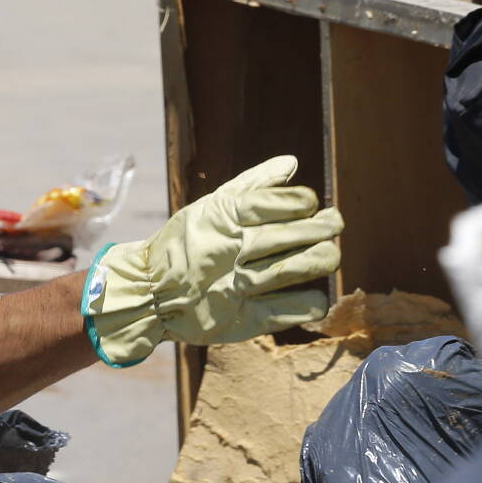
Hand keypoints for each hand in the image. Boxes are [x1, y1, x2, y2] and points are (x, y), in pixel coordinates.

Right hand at [83, 156, 341, 366]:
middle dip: (321, 228)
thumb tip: (292, 162)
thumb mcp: (209, 207)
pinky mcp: (240, 320)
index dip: (301, 202)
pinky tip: (316, 296)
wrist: (148, 293)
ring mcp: (234, 286)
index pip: (274, 204)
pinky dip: (308, 303)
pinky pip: (285, 311)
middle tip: (334, 224)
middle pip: (288, 235)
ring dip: (320, 260)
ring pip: (291, 270)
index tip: (311, 205)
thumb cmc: (185, 244)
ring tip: (331, 255)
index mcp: (221, 218)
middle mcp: (228, 250)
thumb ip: (252, 185)